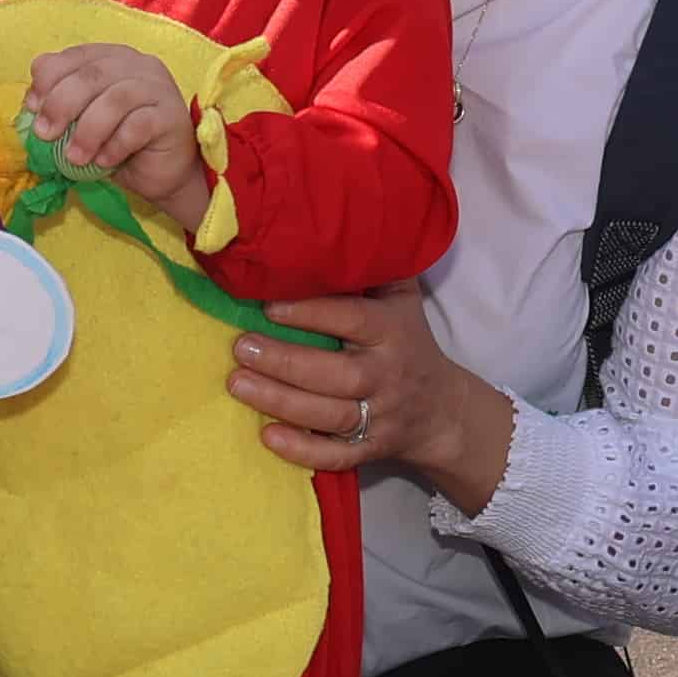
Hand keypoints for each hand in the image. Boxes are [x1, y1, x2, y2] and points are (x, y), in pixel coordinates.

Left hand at [24, 42, 209, 224]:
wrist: (161, 173)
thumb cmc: (117, 144)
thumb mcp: (82, 122)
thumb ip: (61, 105)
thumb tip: (31, 103)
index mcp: (111, 58)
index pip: (74, 55)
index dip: (49, 78)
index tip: (33, 108)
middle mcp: (137, 65)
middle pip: (92, 74)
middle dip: (61, 104)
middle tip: (45, 134)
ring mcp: (158, 88)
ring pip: (115, 99)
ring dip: (87, 131)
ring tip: (74, 158)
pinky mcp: (171, 116)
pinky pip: (138, 126)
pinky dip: (115, 145)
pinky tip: (104, 162)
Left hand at [226, 283, 512, 509]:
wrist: (441, 410)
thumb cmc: (407, 342)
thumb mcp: (401, 299)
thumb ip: (374, 267)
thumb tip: (340, 220)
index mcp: (393, 331)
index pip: (353, 320)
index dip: (312, 313)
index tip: (269, 306)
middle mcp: (388, 375)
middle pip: (337, 374)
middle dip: (286, 363)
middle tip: (240, 347)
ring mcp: (381, 416)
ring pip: (331, 415)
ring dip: (281, 402)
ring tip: (236, 384)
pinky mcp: (370, 449)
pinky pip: (336, 456)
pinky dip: (302, 451)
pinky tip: (267, 436)